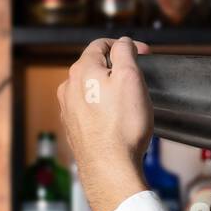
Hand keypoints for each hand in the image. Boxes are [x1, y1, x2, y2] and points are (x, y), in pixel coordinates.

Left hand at [56, 36, 152, 210]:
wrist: (109, 167)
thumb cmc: (122, 125)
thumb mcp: (130, 77)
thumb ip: (125, 52)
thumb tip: (123, 43)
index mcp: (82, 70)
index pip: (101, 45)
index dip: (124, 45)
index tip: (142, 53)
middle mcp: (69, 87)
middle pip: (94, 67)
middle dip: (116, 68)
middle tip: (137, 78)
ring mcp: (69, 109)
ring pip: (90, 89)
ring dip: (108, 89)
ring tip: (127, 103)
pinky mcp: (73, 128)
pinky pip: (89, 110)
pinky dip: (102, 109)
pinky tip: (116, 121)